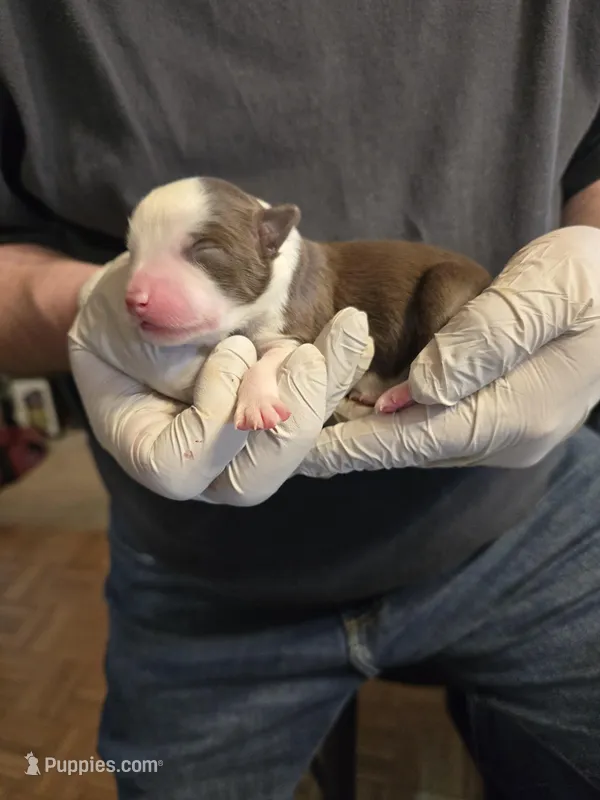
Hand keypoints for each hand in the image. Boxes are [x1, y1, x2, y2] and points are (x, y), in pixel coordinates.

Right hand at [68, 253, 372, 503]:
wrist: (144, 303)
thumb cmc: (123, 317)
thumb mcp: (131, 324)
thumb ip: (172, 350)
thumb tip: (246, 354)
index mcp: (150, 450)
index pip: (179, 467)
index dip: (210, 419)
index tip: (231, 352)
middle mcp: (203, 467)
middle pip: (252, 479)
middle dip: (287, 416)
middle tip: (307, 356)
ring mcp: (246, 449)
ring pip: (293, 452)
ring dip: (324, 393)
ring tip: (347, 331)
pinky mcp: (279, 420)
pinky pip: (314, 417)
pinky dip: (337, 376)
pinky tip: (353, 334)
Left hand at [296, 226, 599, 476]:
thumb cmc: (596, 282)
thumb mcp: (551, 288)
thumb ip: (487, 336)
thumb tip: (421, 387)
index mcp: (517, 412)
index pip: (417, 437)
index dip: (353, 443)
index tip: (297, 449)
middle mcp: (505, 436)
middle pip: (408, 446)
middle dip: (345, 439)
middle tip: (281, 426)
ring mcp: (503, 432)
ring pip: (415, 440)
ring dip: (360, 430)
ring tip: (300, 415)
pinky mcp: (497, 418)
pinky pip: (431, 426)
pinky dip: (387, 418)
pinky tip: (351, 403)